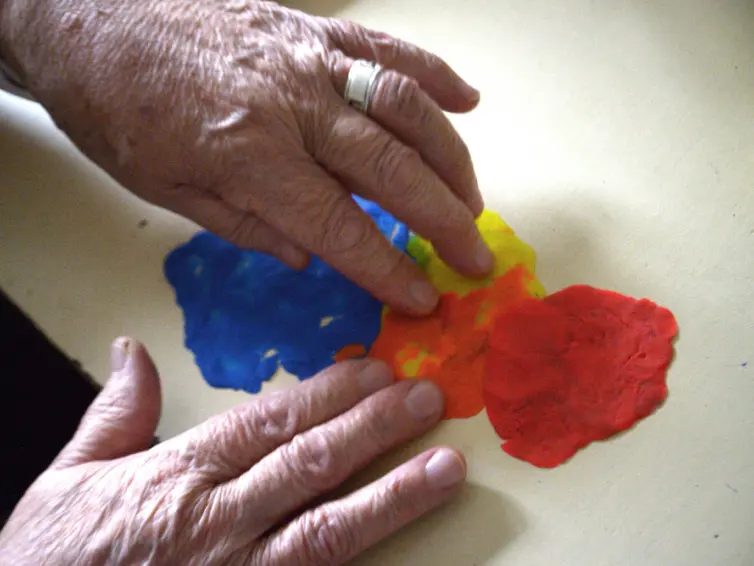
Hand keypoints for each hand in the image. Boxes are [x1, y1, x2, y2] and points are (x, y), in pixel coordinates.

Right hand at [0, 338, 465, 564]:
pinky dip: (360, 565)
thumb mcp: (70, 478)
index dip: (326, 394)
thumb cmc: (50, 562)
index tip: (373, 369)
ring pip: (327, 531)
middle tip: (427, 399)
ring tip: (447, 469)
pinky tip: (407, 554)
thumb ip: (115, 412)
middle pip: (309, 465)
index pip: (267, 422)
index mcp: (180, 475)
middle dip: (374, 428)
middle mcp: (216, 522)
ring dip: (393, 496)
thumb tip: (131, 350)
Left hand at [1, 0, 492, 313]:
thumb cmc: (117, 108)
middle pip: (392, 168)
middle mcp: (294, 104)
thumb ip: (246, 223)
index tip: (424, 299)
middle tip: (476, 257)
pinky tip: (467, 102)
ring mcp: (310, 58)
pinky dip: (434, 74)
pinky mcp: (313, 27)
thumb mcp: (166, 187)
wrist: (86, 12)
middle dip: (444, 220)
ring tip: (474, 200)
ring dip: (451, 158)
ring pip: (405, 107)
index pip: (341, 224)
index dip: (388, 268)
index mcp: (250, 154)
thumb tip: (309, 254)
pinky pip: (387, 48)